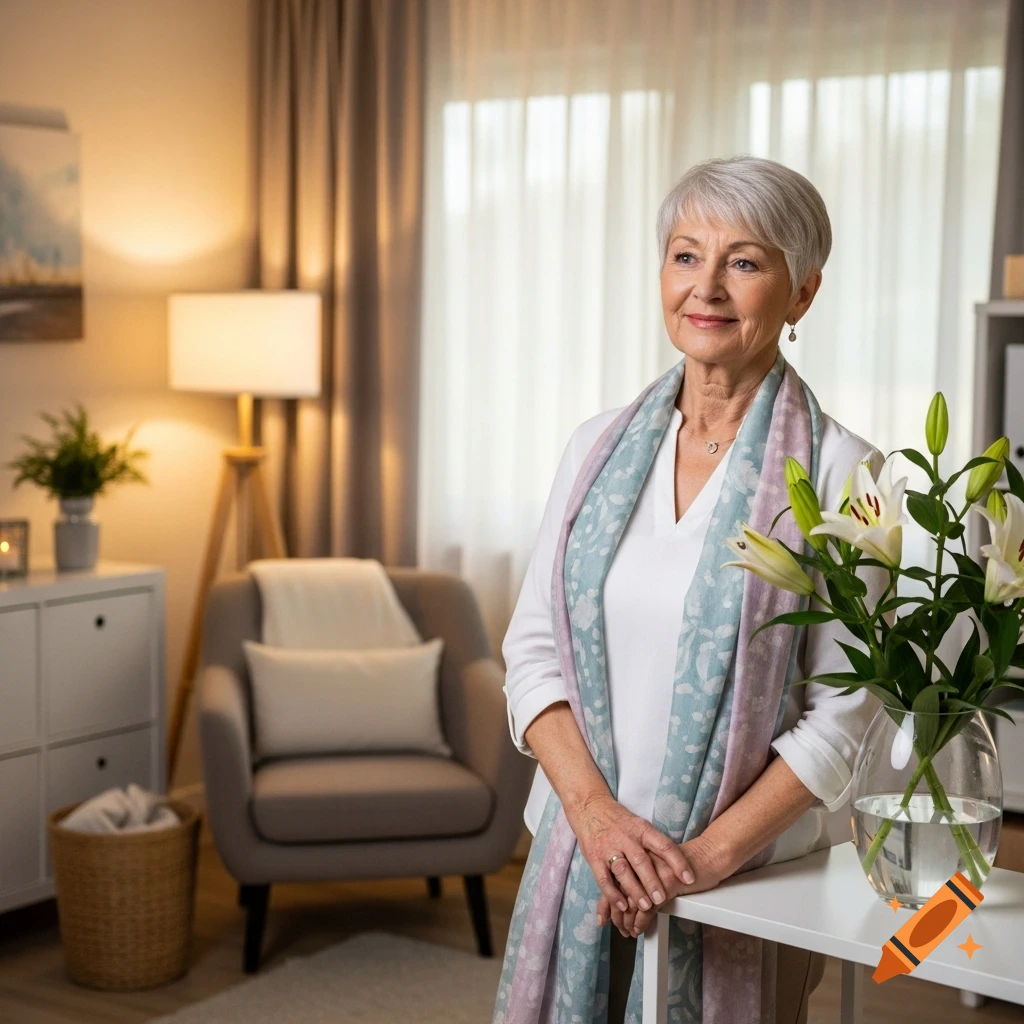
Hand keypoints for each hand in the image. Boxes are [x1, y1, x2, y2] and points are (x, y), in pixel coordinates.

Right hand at [566, 793, 694, 919]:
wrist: (589, 807)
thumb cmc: (619, 821)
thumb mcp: (639, 825)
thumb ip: (653, 845)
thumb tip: (677, 867)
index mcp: (641, 829)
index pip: (663, 845)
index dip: (678, 862)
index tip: (689, 879)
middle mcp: (626, 838)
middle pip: (641, 860)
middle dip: (652, 881)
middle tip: (662, 898)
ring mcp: (609, 848)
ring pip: (623, 871)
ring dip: (634, 890)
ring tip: (645, 906)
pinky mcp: (594, 857)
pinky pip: (604, 878)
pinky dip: (612, 894)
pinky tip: (622, 905)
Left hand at [597, 833, 732, 937]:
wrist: (707, 854)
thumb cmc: (683, 860)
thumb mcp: (658, 861)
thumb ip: (642, 871)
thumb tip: (628, 890)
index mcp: (636, 852)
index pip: (614, 878)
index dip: (608, 900)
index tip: (605, 917)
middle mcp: (641, 860)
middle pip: (619, 890)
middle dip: (616, 913)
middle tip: (618, 927)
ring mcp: (654, 871)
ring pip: (631, 900)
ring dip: (627, 919)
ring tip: (627, 931)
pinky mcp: (667, 883)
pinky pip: (648, 907)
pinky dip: (641, 921)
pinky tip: (639, 929)